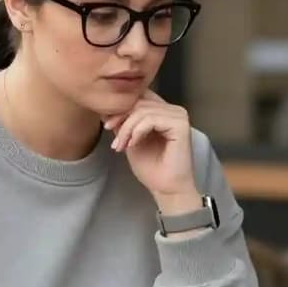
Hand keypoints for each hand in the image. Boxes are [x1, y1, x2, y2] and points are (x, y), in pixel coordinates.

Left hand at [104, 93, 199, 210]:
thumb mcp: (130, 140)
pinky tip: (132, 145)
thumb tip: (107, 108)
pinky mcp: (180, 124)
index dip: (120, 108)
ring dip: (126, 129)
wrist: (166, 189)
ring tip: (121, 146)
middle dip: (120, 119)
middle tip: (113, 139)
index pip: (138, 97)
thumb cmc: (152, 169)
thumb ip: (124, 123)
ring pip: (142, 110)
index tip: (107, 125)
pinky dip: (137, 131)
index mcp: (163, 111)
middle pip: (139, 101)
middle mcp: (172, 110)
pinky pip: (151, 119)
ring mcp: (178, 115)